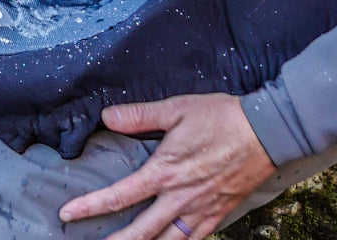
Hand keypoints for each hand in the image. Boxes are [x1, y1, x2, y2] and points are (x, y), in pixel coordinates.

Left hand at [59, 94, 276, 239]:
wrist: (268, 132)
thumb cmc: (222, 118)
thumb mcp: (177, 109)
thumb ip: (139, 116)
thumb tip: (107, 116)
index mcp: (165, 172)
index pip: (120, 196)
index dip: (90, 207)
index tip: (68, 214)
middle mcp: (180, 198)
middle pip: (140, 233)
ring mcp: (201, 210)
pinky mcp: (218, 214)